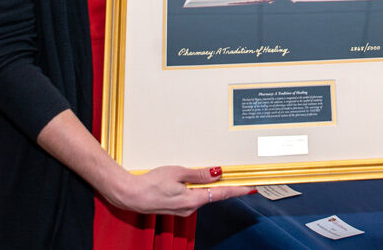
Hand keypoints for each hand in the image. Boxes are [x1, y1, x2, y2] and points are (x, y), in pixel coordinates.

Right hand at [106, 165, 255, 216]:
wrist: (130, 195)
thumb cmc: (150, 183)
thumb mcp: (177, 172)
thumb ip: (198, 174)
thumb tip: (217, 173)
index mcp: (192, 200)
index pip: (222, 194)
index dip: (238, 190)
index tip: (252, 187)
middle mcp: (190, 208)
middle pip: (214, 195)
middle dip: (226, 186)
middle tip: (239, 177)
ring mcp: (183, 210)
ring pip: (202, 196)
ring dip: (210, 187)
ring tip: (219, 176)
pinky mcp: (176, 208)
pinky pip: (192, 197)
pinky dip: (199, 189)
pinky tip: (197, 181)